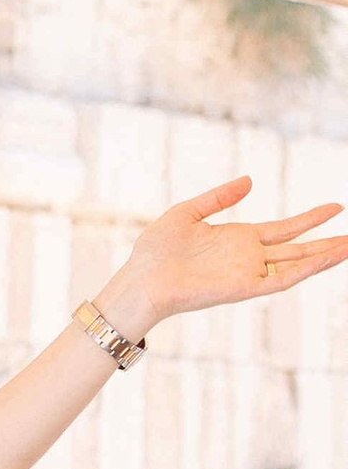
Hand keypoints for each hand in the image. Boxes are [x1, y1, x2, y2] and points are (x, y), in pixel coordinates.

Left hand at [106, 176, 345, 335]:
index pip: (283, 229)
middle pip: (297, 247)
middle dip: (326, 241)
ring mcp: (248, 273)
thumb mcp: (188, 212)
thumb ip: (220, 196)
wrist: (140, 281)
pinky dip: (306, 269)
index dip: (309, 219)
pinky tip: (327, 257)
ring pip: (297, 264)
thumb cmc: (154, 252)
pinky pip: (282, 278)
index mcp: (237, 239)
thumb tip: (250, 180)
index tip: (334, 208)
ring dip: (325, 256)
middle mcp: (248, 257)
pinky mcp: (244, 288)